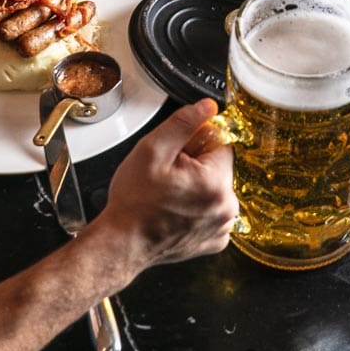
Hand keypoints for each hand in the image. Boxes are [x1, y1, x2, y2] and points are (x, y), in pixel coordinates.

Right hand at [89, 99, 236, 272]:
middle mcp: (226, 207)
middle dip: (196, 165)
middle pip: (218, 167)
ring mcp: (222, 226)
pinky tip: (176, 211)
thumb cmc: (134, 203)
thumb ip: (183, 123)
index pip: (220, 143)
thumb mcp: (152, 149)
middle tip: (168, 176)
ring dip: (197, 187)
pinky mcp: (215, 240)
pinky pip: (212, 211)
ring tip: (170, 196)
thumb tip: (207, 107)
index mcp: (216, 182)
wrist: (123, 243)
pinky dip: (198, 208)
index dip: (195, 143)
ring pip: (215, 189)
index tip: (177, 155)